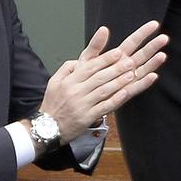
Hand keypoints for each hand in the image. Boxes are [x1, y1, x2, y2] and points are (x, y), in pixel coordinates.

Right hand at [40, 20, 166, 142]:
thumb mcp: (53, 82)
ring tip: (132, 74)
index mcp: (68, 81)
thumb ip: (66, 69)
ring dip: (119, 82)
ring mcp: (81, 105)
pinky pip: (104, 107)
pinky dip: (115, 100)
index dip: (104, 59)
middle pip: (99, 77)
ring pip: (103, 91)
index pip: (89, 67)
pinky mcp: (87, 117)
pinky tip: (125, 93)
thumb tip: (78, 60)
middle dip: (116, 68)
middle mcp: (75, 91)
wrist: (48, 127)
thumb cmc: (53, 104)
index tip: (118, 52)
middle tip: (131, 61)